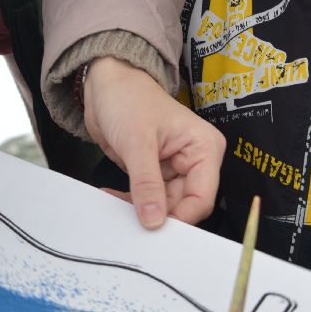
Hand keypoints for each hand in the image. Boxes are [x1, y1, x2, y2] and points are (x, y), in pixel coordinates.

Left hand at [80, 56, 224, 228]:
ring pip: (164, 205)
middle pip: (184, 205)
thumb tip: (154, 222)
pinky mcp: (154, 172)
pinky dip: (130, 201)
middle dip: (159, 216)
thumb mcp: (138, 142)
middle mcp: (194, 161)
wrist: (106, 82)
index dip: (182, 217)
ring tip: (115, 206)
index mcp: (204, 148)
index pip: (202, 197)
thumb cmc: (129, 99)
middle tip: (132, 226)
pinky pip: (148, 198)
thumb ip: (147, 183)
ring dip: (140, 210)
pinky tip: (110, 196)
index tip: (156, 229)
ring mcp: (173, 168)